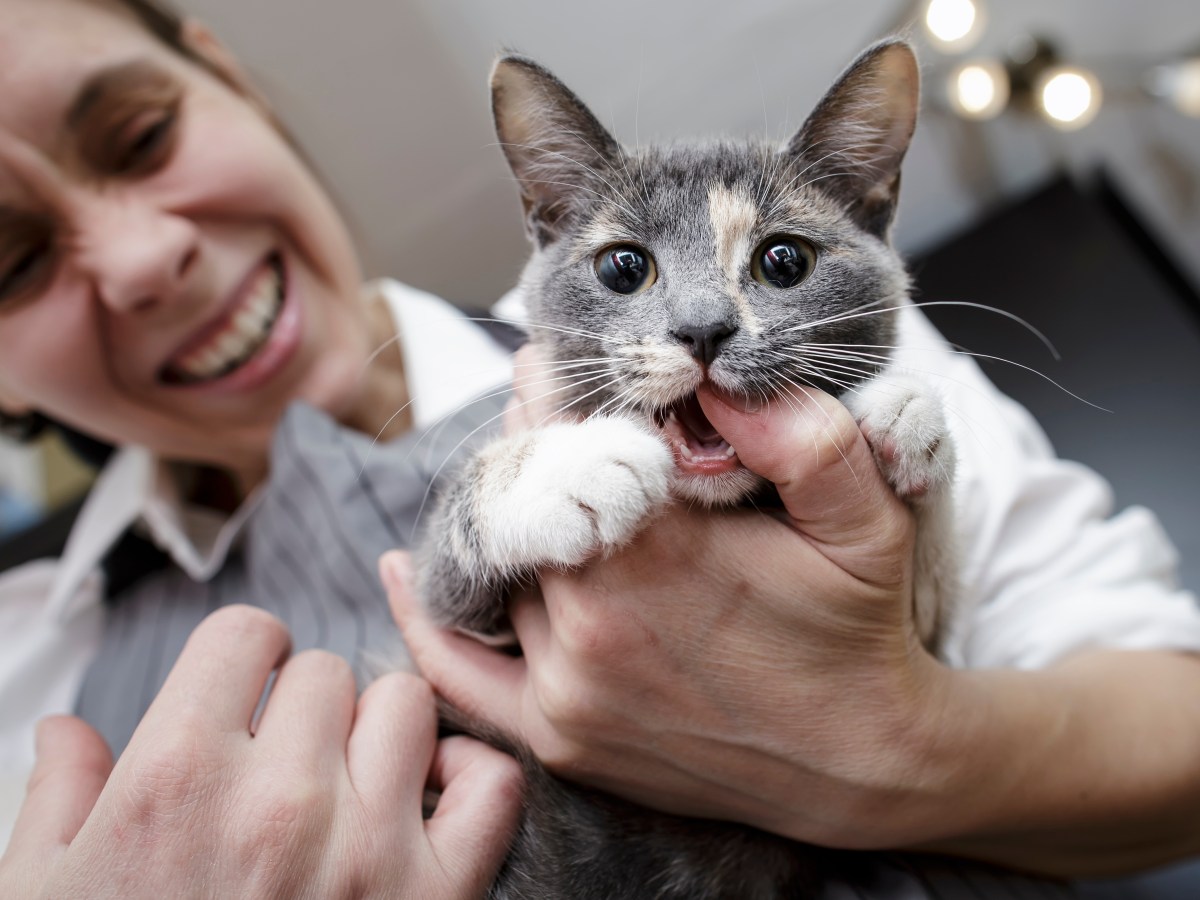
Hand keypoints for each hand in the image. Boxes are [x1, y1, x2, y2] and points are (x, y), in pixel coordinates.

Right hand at [0, 605, 522, 898]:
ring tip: (346, 779)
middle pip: (327, 672)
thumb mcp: (42, 892)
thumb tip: (65, 729)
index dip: (243, 658)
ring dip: (378, 732)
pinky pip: (491, 786)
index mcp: (176, 778)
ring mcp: (367, 848)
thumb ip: (58, 796)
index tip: (243, 690)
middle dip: (302, 705)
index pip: (244, 635)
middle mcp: (280, 801)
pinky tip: (427, 795)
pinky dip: (470, 777)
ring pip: (407, 705)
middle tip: (283, 758)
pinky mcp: (435, 898)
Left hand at [389, 383, 953, 849]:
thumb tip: (719, 378)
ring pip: (494, 571)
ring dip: (505, 517)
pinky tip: (405, 569)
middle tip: (538, 402)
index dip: (553, 391)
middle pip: (518, 501)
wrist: (861, 764)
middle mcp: (590, 624)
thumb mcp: (868, 520)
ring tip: (526, 475)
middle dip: (530, 448)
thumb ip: (809, 439)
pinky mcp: (559, 736)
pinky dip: (428, 620)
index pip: (562, 442)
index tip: (547, 359)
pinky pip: (461, 672)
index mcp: (654, 556)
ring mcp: (566, 689)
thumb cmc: (858, 633)